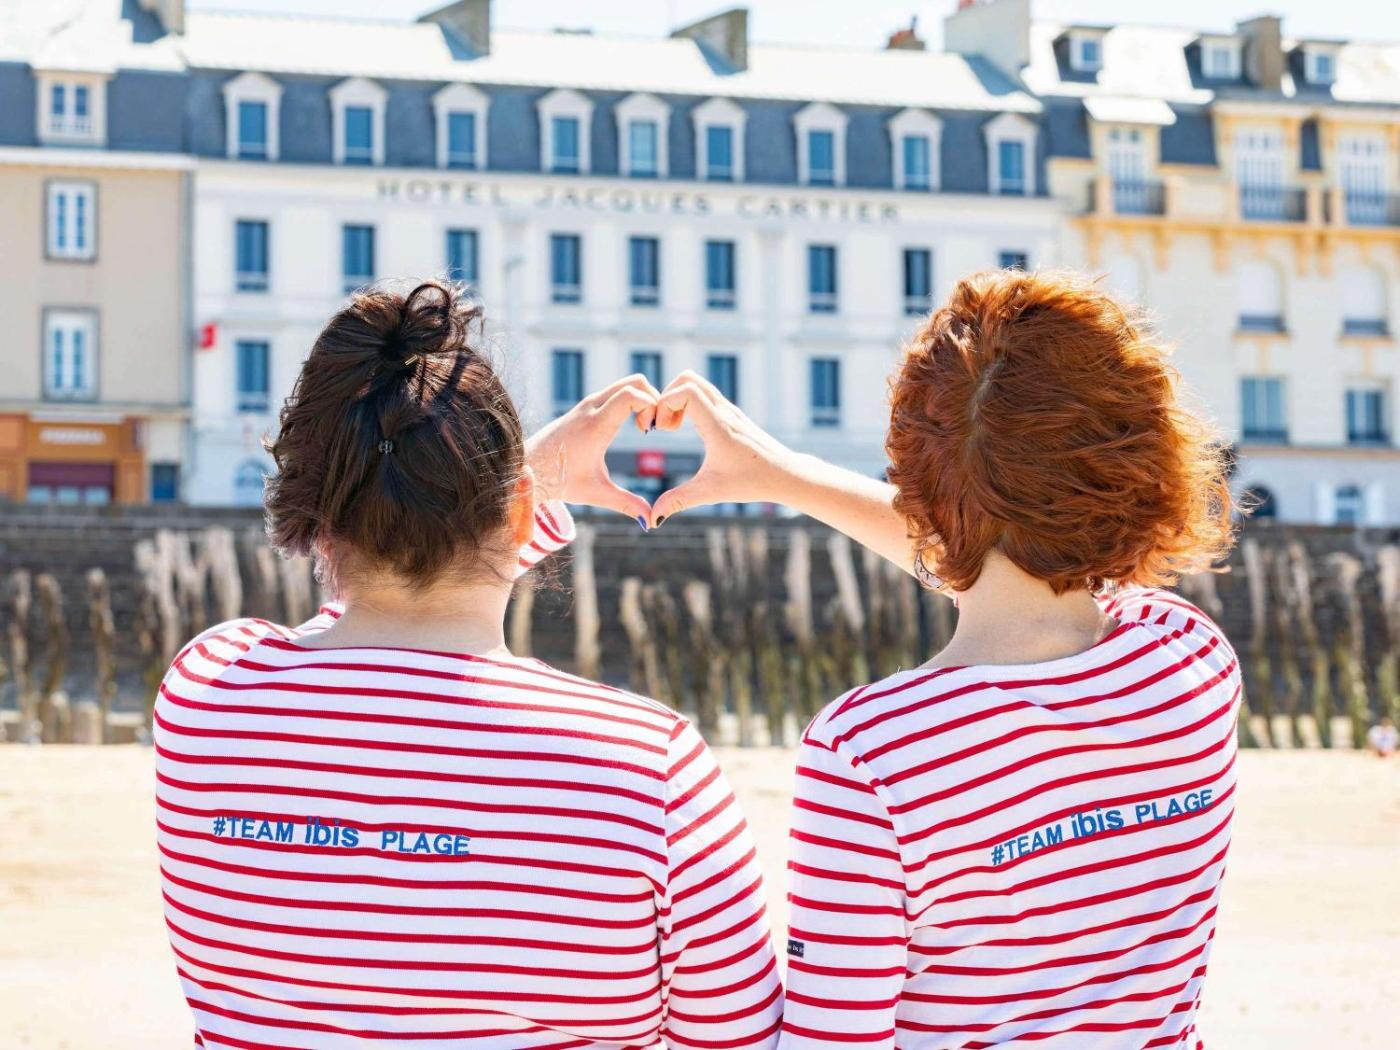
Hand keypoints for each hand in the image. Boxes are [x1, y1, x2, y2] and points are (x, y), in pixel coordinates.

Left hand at [526, 374, 658, 519]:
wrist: (527, 467)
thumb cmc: (559, 480)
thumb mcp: (595, 494)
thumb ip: (626, 504)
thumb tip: (652, 522)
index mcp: (596, 425)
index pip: (631, 394)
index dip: (651, 405)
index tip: (652, 430)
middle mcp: (591, 407)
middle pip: (634, 381)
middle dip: (653, 398)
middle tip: (653, 427)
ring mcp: (587, 403)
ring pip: (626, 383)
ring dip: (643, 399)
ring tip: (644, 428)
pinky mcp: (585, 406)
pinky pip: (616, 391)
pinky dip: (631, 400)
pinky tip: (632, 426)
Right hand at [648, 371, 794, 525]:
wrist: (786, 475)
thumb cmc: (753, 482)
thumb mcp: (711, 492)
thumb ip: (679, 501)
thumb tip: (652, 519)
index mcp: (718, 425)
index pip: (686, 390)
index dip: (665, 403)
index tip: (661, 429)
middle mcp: (724, 411)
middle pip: (688, 378)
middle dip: (667, 396)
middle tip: (664, 425)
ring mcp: (729, 410)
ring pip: (697, 384)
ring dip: (678, 399)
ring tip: (673, 427)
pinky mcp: (732, 414)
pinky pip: (705, 395)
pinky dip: (689, 404)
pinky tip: (688, 429)